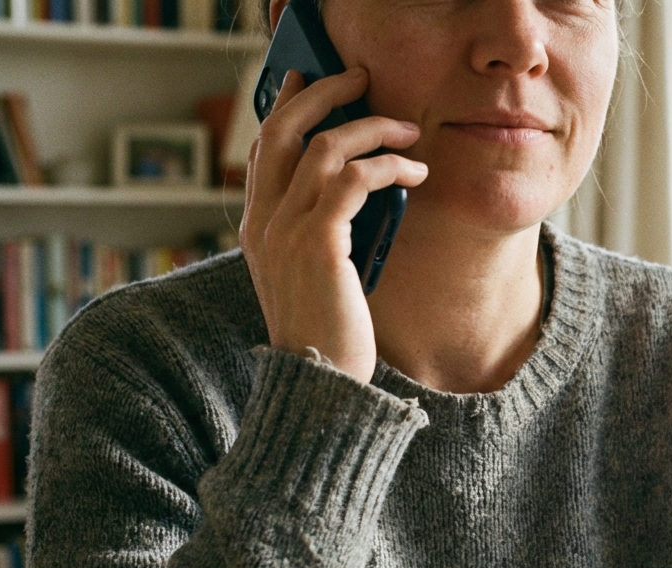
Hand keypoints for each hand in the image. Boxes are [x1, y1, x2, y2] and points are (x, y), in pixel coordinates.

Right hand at [239, 67, 427, 383]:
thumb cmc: (328, 336)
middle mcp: (262, 222)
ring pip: (325, 146)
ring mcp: (284, 231)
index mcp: (256, 228)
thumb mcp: (315, 276)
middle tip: (360, 77)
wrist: (321, 387)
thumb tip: (358, 188)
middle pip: (283, 128)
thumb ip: (322, 230)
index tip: (311, 80)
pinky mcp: (319, 243)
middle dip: (323, 92)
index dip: (287, 106)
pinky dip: (389, 166)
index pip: (265, 148)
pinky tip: (416, 173)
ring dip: (372, 128)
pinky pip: (355, 179)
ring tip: (409, 131)